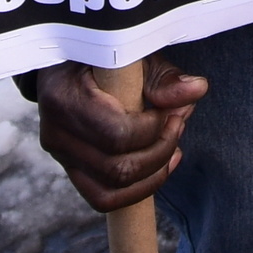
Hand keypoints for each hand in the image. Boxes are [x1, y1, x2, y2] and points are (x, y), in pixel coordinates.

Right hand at [32, 58, 205, 212]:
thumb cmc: (102, 56)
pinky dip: (138, 190)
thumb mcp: (131, 54)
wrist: (66, 63)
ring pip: (112, 189)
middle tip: (178, 124)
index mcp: (64, 98)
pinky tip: (161, 166)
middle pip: (118, 169)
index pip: (117, 135)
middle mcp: (55, 133)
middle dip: (160, 151)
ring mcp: (61, 156)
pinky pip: (103, 198)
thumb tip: (197, 89)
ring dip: (154, 172)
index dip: (153, 129)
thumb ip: (163, 75)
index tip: (169, 110)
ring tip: (173, 146)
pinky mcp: (71, 170)